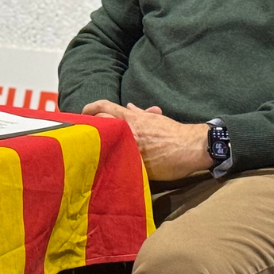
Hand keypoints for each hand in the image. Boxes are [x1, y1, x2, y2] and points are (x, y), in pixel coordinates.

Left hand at [82, 100, 213, 180]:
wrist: (191, 147)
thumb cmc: (174, 132)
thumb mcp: (154, 119)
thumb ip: (139, 114)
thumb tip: (129, 106)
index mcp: (131, 118)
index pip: (103, 107)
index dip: (89, 108)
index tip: (82, 113)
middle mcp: (126, 131)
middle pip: (97, 124)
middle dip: (88, 128)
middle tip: (84, 133)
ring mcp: (129, 148)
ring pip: (103, 144)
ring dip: (96, 146)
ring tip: (90, 150)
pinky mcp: (134, 166)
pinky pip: (116, 163)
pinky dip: (109, 163)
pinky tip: (103, 167)